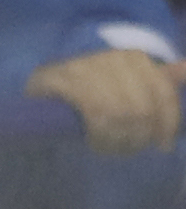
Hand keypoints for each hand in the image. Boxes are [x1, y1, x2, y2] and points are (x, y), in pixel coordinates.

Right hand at [26, 47, 184, 153]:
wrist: (39, 84)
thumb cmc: (86, 88)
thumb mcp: (125, 81)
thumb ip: (157, 78)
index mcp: (135, 58)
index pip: (163, 93)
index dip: (169, 122)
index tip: (163, 146)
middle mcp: (115, 58)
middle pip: (142, 108)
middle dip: (138, 136)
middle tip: (128, 150)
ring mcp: (89, 67)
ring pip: (121, 113)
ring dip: (117, 139)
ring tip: (110, 148)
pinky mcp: (65, 80)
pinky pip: (96, 113)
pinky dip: (100, 133)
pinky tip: (96, 141)